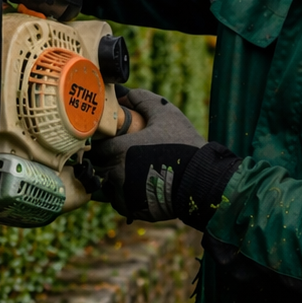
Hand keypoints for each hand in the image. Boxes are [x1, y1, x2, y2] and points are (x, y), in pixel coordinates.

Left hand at [88, 89, 228, 224]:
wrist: (203, 180)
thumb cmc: (184, 145)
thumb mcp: (166, 114)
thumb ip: (143, 100)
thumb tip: (124, 93)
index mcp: (121, 149)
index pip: (98, 146)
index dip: (106, 143)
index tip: (117, 141)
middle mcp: (117, 172)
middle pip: (100, 165)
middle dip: (110, 160)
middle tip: (127, 156)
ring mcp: (123, 193)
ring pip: (106, 184)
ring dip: (115, 178)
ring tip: (135, 173)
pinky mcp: (131, 209)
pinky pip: (117, 201)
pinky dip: (124, 195)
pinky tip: (141, 187)